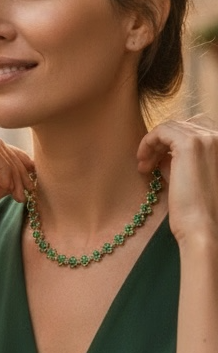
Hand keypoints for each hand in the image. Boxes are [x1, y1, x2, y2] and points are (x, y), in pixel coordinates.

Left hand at [136, 115, 217, 250]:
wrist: (202, 227)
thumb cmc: (196, 210)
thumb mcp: (188, 178)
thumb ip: (178, 162)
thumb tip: (161, 155)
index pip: (196, 128)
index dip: (173, 141)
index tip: (159, 161)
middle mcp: (217, 136)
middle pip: (182, 125)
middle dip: (161, 143)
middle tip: (147, 165)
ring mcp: (205, 138)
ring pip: (170, 127)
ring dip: (152, 145)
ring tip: (144, 167)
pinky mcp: (189, 144)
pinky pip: (162, 131)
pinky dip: (148, 142)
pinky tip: (143, 162)